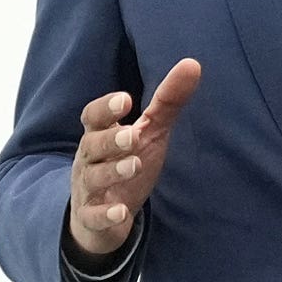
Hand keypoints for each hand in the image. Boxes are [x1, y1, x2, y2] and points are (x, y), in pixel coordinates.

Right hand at [68, 59, 202, 258]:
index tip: (125, 100)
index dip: (105, 108)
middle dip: (111, 140)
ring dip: (112, 172)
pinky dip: (106, 214)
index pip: (92, 116)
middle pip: (92, 145)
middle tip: (133, 135)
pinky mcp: (92, 217)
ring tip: (133, 165)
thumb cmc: (125, 162)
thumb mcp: (150, 133)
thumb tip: (193, 63)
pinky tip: (121, 212)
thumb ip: (167, 102)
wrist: (102, 217)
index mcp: (100, 135)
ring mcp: (88, 189)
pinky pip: (94, 216)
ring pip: (93, 178)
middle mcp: (89, 160)